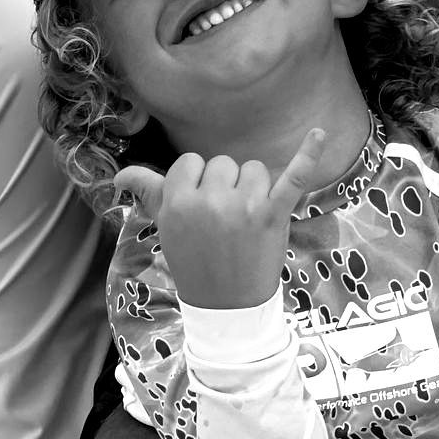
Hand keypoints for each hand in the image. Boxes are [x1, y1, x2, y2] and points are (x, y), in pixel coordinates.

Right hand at [113, 129, 325, 309]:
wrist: (227, 305)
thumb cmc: (194, 261)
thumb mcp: (166, 228)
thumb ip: (149, 193)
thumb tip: (119, 174)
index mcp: (178, 202)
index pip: (191, 163)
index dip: (196, 182)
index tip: (199, 209)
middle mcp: (210, 201)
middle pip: (223, 164)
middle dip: (224, 187)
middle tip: (223, 223)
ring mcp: (245, 207)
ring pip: (253, 168)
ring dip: (252, 188)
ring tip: (246, 220)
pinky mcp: (274, 214)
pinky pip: (294, 177)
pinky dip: (308, 154)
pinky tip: (319, 133)